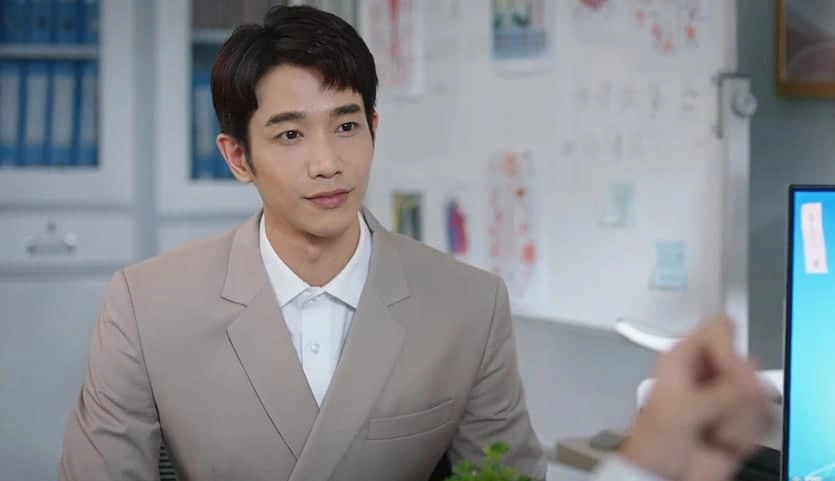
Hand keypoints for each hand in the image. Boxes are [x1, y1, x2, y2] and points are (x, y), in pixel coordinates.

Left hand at [619, 316, 774, 480]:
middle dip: (737, 394)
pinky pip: (764, 416)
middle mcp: (707, 372)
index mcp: (683, 357)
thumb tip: (749, 385)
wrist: (663, 475)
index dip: (728, 350)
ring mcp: (726, 395)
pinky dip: (747, 434)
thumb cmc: (654, 441)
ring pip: (759, 392)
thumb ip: (717, 394)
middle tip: (719, 411)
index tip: (728, 375)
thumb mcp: (680, 410)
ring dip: (739, 420)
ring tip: (714, 430)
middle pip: (747, 362)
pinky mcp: (741, 418)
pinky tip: (724, 440)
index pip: (719, 329)